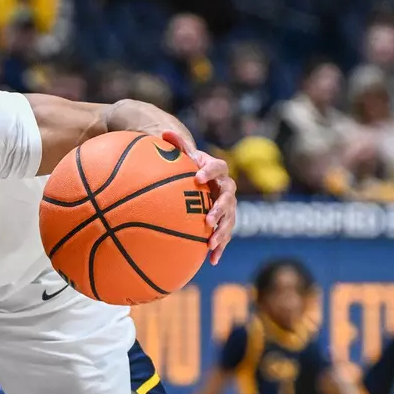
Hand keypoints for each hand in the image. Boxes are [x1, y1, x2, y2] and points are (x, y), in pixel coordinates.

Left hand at [163, 129, 236, 264]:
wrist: (202, 179)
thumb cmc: (189, 167)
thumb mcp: (184, 156)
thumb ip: (177, 145)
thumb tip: (163, 133)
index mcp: (217, 170)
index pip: (218, 167)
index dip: (210, 171)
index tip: (198, 177)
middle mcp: (226, 188)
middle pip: (229, 198)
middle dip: (220, 208)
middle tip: (208, 217)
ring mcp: (228, 206)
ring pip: (230, 219)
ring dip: (222, 231)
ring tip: (211, 242)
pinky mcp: (225, 222)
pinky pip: (225, 235)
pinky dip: (219, 248)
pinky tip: (211, 260)